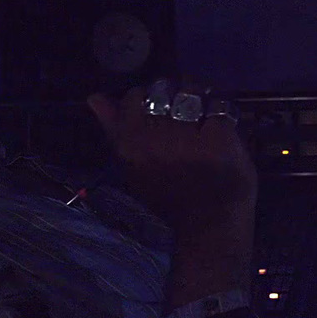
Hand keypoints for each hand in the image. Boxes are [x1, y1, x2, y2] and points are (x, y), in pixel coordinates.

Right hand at [89, 82, 258, 307]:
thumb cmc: (168, 198)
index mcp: (130, 143)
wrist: (207, 228)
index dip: (149, 100)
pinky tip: (221, 131)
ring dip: (199, 99)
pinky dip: (222, 117)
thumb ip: (115, 129)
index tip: (159, 115)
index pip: (135, 98)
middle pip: (164, 89)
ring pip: (192, 91)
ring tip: (204, 118)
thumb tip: (93, 97)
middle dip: (176, 96)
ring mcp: (190, 137)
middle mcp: (156, 137)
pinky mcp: (220, 139)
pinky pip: (220, 107)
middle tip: (186, 116)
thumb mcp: (132, 167)